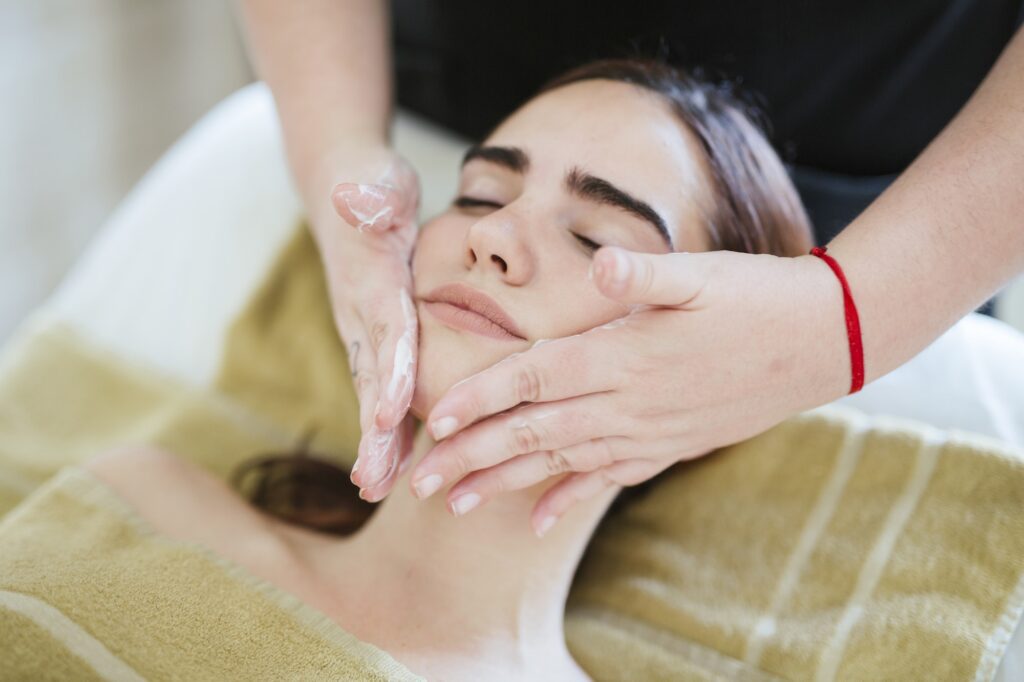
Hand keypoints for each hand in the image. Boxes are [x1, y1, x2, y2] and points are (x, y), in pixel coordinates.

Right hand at [306, 144, 420, 500]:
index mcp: (371, 280)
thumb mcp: (375, 182)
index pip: (384, 329)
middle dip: (372, 430)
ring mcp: (362, 329)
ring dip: (375, 441)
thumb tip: (355, 197)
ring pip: (371, 392)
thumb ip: (368, 196)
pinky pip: (382, 386)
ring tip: (376, 490)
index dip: (388, 370)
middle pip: (370, 377)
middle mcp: (360, 313)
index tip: (391, 411)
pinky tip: (397, 465)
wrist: (344, 188)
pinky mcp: (374, 337)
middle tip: (373, 482)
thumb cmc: (370, 186)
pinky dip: (388, 426)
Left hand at [408, 246, 848, 535]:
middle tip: (419, 481)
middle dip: (471, 456)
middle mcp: (628, 402)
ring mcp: (648, 430)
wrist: (822, 343)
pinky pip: (609, 478)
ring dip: (505, 485)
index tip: (433, 420)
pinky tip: (540, 521)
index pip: (534, 378)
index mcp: (623, 355)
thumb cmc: (757, 297)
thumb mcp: (702, 273)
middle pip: (533, 432)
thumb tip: (600, 259)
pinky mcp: (669, 443)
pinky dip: (571, 498)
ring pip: (560, 463)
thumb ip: (644, 273)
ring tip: (456, 505)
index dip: (481, 397)